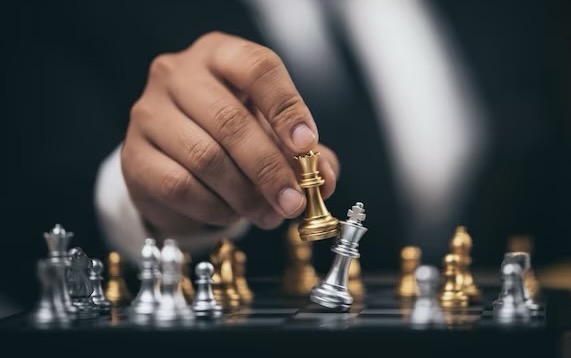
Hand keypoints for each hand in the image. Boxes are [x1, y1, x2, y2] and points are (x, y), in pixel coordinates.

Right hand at [121, 32, 339, 234]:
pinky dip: (215, 208)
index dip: (287, 108)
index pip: (257, 68)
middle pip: (230, 120)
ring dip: (246, 195)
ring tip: (269, 215)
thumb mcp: (272, 133)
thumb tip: (324, 180)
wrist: (174, 155)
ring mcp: (150, 113)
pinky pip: (180, 187)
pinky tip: (231, 212)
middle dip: (270, 168)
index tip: (307, 146)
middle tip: (293, 202)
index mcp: (220, 55)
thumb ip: (305, 155)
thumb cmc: (232, 135)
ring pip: (205, 158)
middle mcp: (178, 74)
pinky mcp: (134, 156)